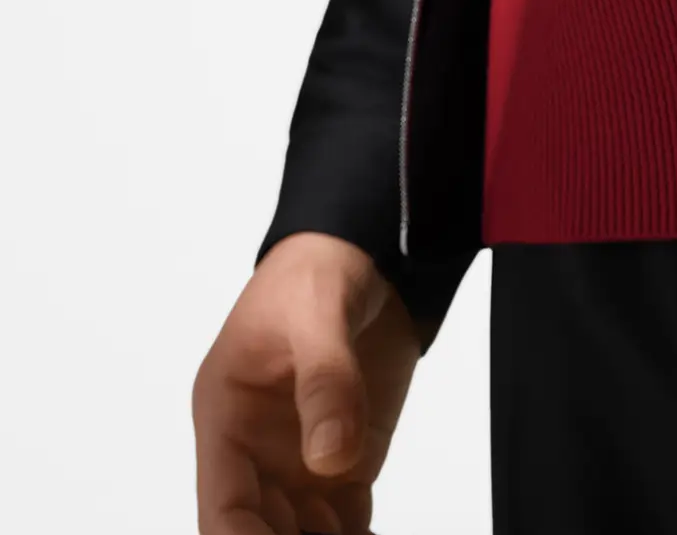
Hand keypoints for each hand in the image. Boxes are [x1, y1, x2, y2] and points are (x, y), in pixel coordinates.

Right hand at [193, 234, 417, 534]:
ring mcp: (304, 459)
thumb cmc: (316, 272)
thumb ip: (325, 382)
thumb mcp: (316, 312)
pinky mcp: (348, 457)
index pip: (223, 504)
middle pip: (262, 529)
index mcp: (227, 416)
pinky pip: (347, 519)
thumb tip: (331, 459)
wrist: (367, 255)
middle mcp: (258, 451)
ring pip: (304, 533)